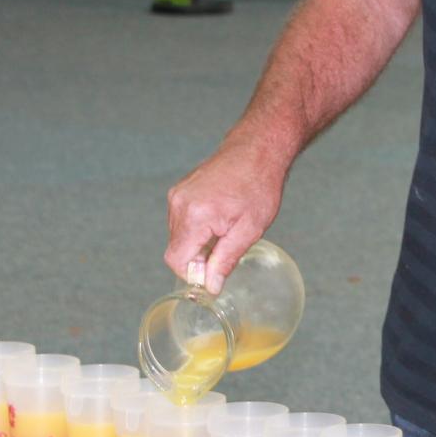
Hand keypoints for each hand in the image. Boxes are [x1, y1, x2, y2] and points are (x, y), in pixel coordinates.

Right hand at [163, 142, 281, 293]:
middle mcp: (179, 204)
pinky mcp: (180, 190)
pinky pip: (181, 220)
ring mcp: (177, 195)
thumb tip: (210, 286)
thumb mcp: (249, 230)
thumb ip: (225, 260)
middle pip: (177, 249)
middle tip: (227, 249)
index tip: (214, 273)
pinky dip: (197, 228)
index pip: (176, 260)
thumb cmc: (258, 186)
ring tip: (226, 230)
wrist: (257, 150)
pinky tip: (220, 219)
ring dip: (198, 243)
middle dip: (198, 258)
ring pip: (179, 236)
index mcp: (194, 216)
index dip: (193, 273)